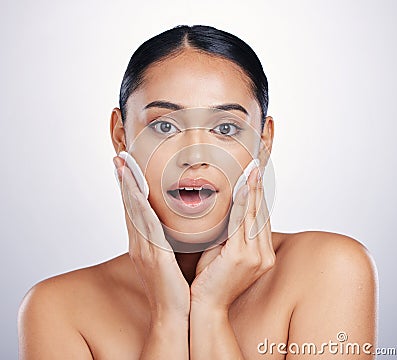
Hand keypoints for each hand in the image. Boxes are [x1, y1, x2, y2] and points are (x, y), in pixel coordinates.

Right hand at [113, 156, 189, 320]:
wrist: (173, 313)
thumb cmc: (175, 286)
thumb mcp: (169, 258)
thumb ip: (169, 239)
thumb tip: (177, 223)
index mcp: (143, 243)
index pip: (134, 209)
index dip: (129, 188)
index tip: (126, 167)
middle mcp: (138, 242)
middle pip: (128, 205)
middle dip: (123, 180)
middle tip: (119, 157)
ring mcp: (142, 248)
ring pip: (133, 210)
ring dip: (127, 186)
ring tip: (123, 164)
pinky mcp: (151, 254)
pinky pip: (144, 224)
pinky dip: (138, 205)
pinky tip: (136, 191)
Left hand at [191, 166, 274, 311]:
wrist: (204, 306)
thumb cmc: (210, 280)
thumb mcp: (222, 252)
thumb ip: (228, 234)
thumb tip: (225, 211)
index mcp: (261, 254)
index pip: (261, 218)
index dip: (259, 195)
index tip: (256, 176)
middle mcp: (263, 254)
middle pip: (261, 213)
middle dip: (259, 187)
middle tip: (259, 164)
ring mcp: (255, 256)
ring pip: (254, 215)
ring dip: (253, 190)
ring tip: (253, 169)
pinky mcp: (242, 256)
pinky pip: (242, 223)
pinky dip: (243, 203)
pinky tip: (243, 187)